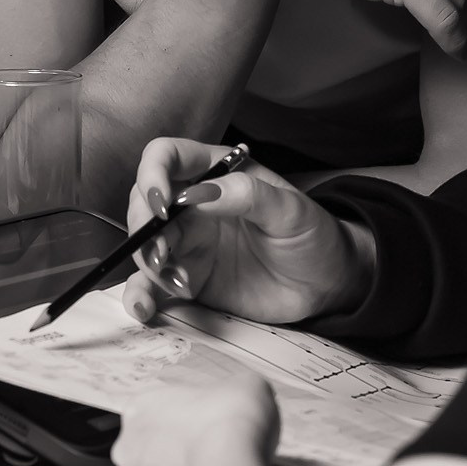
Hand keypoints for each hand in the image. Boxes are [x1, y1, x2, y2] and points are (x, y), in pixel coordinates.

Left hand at [114, 367, 278, 465]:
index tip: (206, 425)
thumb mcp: (246, 386)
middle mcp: (128, 448)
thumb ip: (234, 393)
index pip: (152, 410)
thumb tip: (242, 401)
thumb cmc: (229, 425)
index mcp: (142, 407)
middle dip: (174, 455)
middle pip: (148, 451)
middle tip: (211, 457)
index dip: (182, 418)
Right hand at [121, 138, 374, 326]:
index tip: (162, 205)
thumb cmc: (313, 236)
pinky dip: (140, 296)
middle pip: (145, 202)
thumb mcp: (291, 211)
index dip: (152, 174)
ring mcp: (188, 243)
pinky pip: (153, 285)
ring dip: (145, 262)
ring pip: (144, 244)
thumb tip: (199, 193)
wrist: (326, 284)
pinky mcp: (188, 279)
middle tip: (162, 252)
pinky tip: (145, 308)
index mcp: (216, 172)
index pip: (166, 157)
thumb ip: (248, 196)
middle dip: (144, 225)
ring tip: (176, 281)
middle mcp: (193, 205)